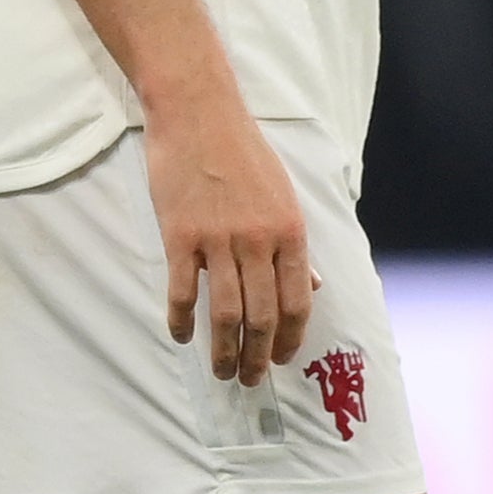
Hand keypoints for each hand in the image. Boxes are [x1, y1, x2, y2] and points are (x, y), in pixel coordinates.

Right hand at [145, 91, 311, 389]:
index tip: (283, 359)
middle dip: (258, 357)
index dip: (291, 339)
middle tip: (251, 380)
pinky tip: (182, 336)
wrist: (198, 113)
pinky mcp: (180, 237)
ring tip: (222, 370)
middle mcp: (258, 241)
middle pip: (262, 317)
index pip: (297, 302)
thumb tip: (312, 287)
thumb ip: (295, 245)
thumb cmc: (243, 152)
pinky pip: (183, 292)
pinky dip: (182, 321)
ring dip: (224, 351)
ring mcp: (218, 240)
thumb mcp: (284, 195)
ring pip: (225, 314)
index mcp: (290, 232)